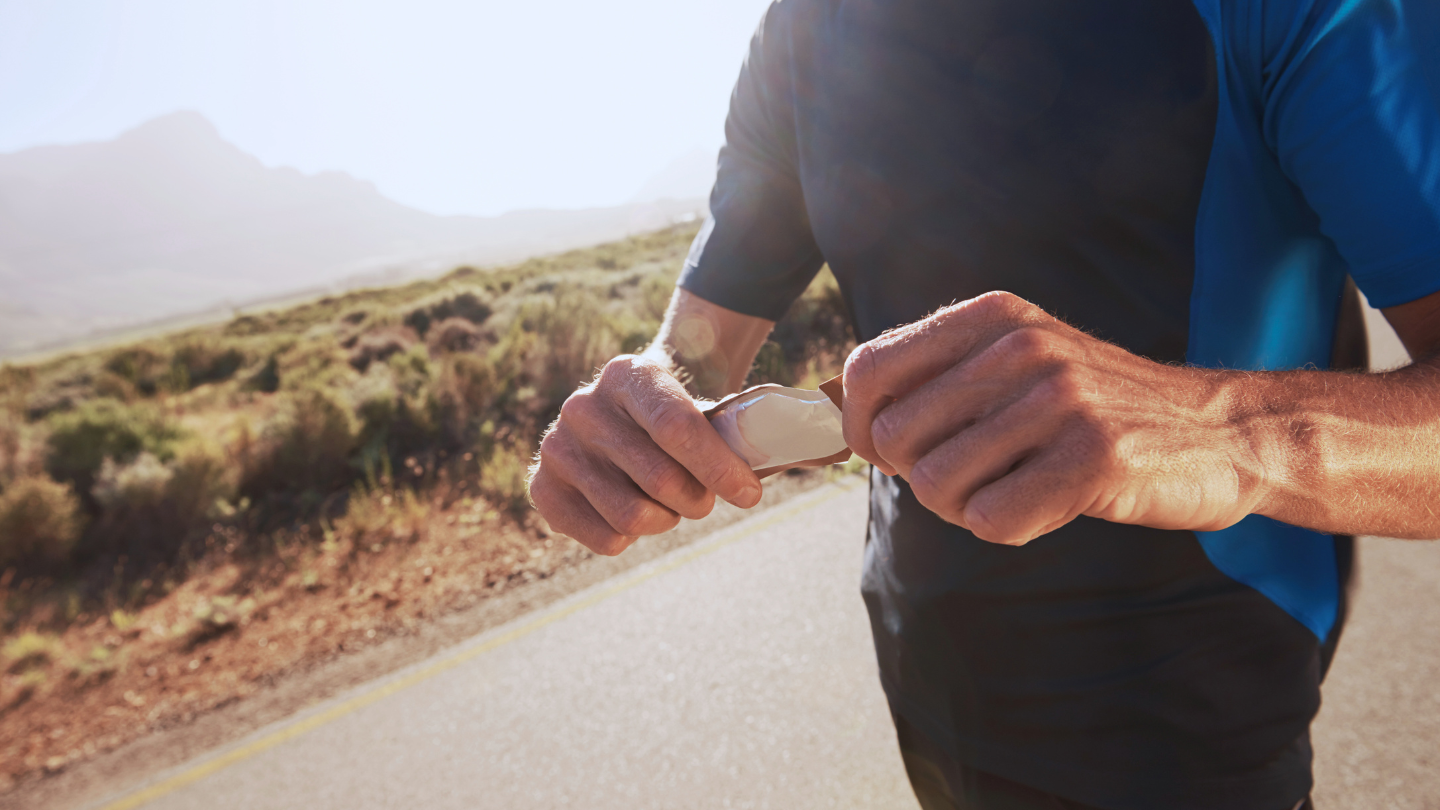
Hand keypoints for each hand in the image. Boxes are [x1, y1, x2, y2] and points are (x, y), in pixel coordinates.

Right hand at [529, 355, 763, 555]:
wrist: (622, 412)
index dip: (718, 468)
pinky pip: (605, 538)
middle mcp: (583, 406)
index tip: (750, 494)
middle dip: (698, 500)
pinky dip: (632, 538)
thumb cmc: (676, 416)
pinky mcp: (542, 487)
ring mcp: (557, 446)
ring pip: (632, 515)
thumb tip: (826, 452)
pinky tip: (635, 513)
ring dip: (666, 521)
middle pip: (660, 479)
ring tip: (671, 507)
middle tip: (704, 500)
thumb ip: (748, 430)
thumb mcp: (704, 407)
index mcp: (628, 374)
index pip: (677, 427)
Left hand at [841, 292, 1268, 545]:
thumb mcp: (1018, 359)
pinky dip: (1007, 528)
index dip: (861, 423)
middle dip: (917, 475)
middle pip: (896, 437)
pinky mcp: (1093, 458)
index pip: (870, 368)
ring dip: (964, 507)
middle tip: (969, 477)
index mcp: (992, 317)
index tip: (887, 450)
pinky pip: (992, 520)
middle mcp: (1021, 347)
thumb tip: (843, 414)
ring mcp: (1059, 400)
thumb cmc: (1095, 407)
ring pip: (937, 486)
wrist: (1218, 431)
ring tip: (1014, 487)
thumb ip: (939, 374)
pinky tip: (1045, 505)